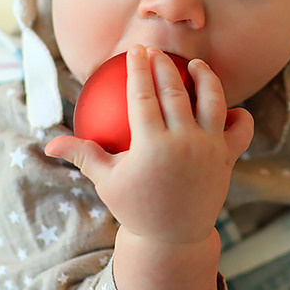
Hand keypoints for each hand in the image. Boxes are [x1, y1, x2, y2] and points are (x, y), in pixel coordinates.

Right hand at [45, 45, 253, 244]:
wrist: (174, 238)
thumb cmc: (135, 207)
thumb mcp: (106, 182)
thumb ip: (83, 155)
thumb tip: (48, 144)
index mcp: (152, 146)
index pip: (143, 96)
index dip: (139, 69)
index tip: (136, 51)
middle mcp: (184, 142)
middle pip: (176, 91)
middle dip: (165, 65)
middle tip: (157, 51)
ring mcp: (210, 148)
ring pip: (214, 101)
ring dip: (206, 78)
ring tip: (196, 65)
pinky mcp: (228, 157)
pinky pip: (241, 129)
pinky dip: (239, 115)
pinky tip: (228, 105)